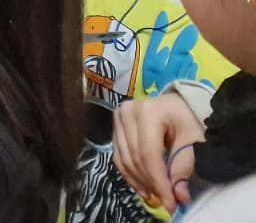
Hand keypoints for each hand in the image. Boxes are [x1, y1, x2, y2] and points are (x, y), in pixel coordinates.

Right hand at [114, 90, 203, 208]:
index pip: (148, 153)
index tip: (171, 204)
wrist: (179, 104)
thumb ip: (184, 167)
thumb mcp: (193, 141)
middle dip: (150, 184)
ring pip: (124, 159)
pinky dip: (130, 175)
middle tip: (167, 203)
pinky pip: (118, 156)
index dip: (158, 181)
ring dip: (139, 182)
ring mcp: (118, 118)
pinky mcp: (115, 126)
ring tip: (155, 196)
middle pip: (135, 157)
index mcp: (148, 111)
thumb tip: (179, 197)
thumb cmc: (189, 119)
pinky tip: (143, 187)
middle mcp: (127, 112)